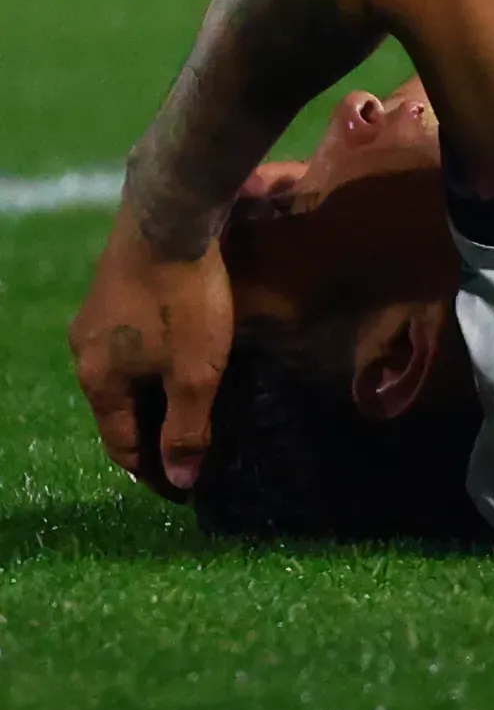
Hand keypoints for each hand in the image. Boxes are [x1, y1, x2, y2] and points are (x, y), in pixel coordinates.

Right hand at [70, 208, 236, 493]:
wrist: (168, 219)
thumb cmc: (183, 301)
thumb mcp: (195, 372)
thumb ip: (187, 427)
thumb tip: (179, 479)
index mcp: (98, 381)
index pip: (119, 444)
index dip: (150, 472)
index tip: (181, 490)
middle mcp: (83, 353)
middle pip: (117, 411)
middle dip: (148, 436)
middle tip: (186, 455)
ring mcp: (93, 320)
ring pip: (121, 377)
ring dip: (149, 399)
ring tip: (184, 414)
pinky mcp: (110, 293)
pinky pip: (128, 347)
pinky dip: (149, 367)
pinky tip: (174, 362)